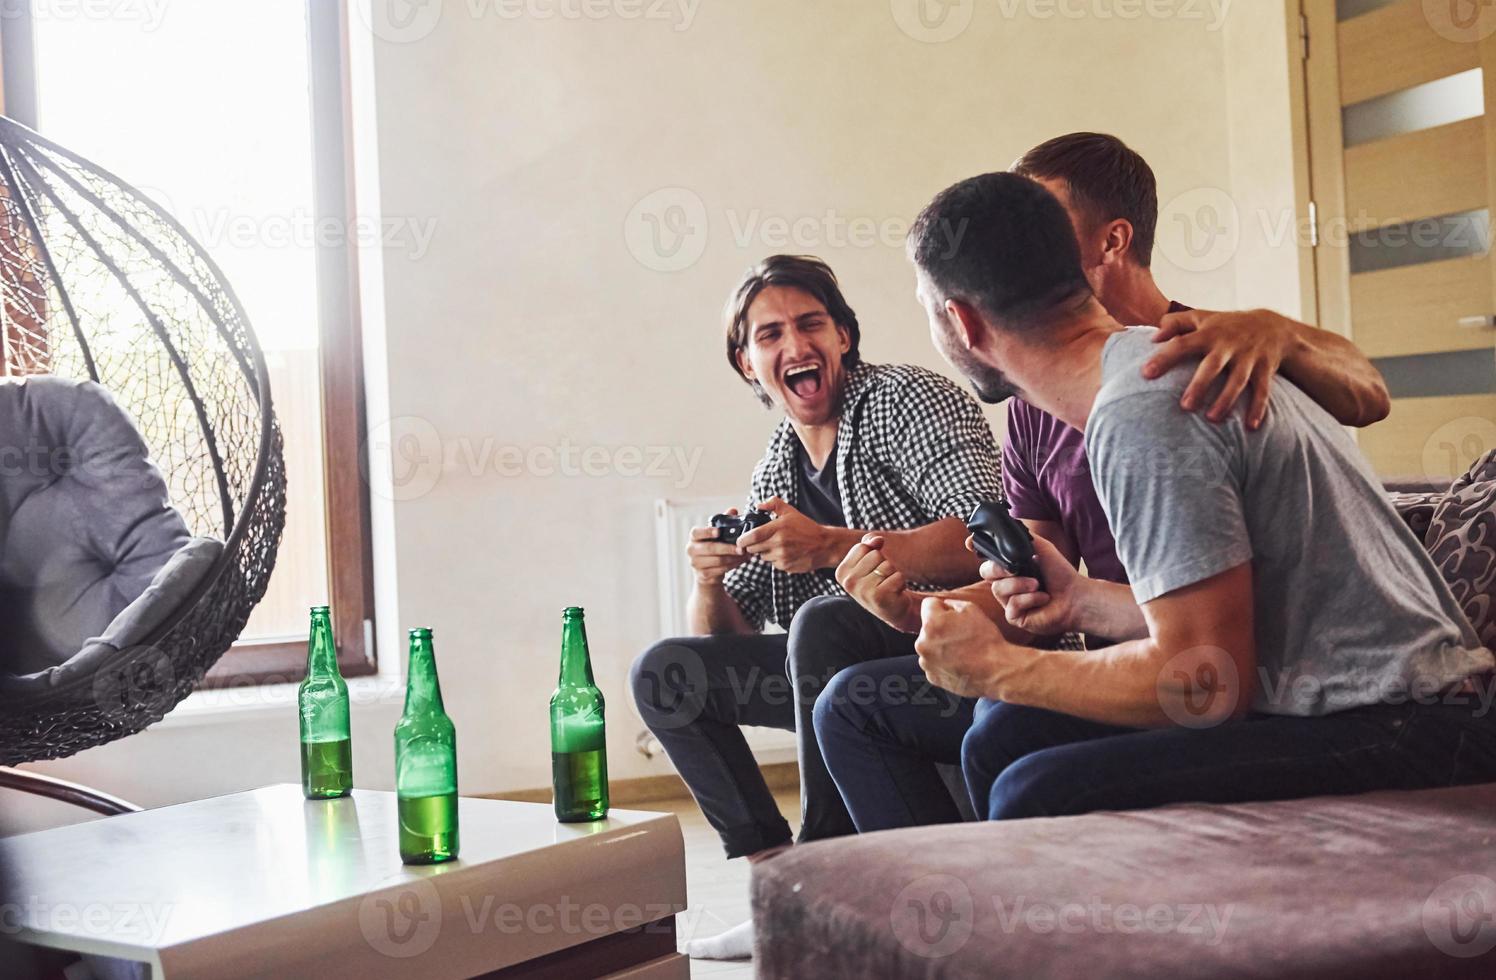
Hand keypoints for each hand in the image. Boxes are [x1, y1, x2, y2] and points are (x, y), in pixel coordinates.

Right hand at [688, 509, 748, 586]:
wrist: (706, 572)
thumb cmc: (713, 548)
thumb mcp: (716, 535)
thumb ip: (724, 522)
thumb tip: (733, 510)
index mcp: (694, 537)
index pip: (696, 532)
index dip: (707, 532)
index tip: (718, 532)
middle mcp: (691, 550)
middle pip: (710, 548)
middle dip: (728, 548)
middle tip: (742, 548)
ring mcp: (696, 564)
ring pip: (718, 561)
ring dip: (734, 558)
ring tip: (745, 554)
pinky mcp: (703, 575)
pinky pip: (721, 570)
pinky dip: (733, 565)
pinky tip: (741, 561)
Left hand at [738, 497, 839, 573]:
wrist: (824, 545)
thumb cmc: (807, 528)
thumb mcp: (791, 512)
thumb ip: (774, 505)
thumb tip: (759, 505)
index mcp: (778, 528)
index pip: (753, 536)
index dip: (743, 540)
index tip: (740, 541)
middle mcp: (779, 543)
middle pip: (754, 548)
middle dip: (753, 546)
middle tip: (759, 542)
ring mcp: (782, 556)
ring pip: (763, 557)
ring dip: (764, 552)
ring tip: (776, 546)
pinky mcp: (786, 566)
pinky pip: (773, 564)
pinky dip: (775, 559)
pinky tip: (784, 553)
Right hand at [836, 533, 918, 632]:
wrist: (893, 609)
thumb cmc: (880, 582)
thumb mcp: (870, 561)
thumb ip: (870, 545)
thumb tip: (878, 539)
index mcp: (841, 572)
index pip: (862, 547)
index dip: (873, 555)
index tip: (871, 571)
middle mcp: (848, 582)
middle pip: (875, 554)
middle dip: (884, 564)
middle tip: (882, 580)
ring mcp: (863, 591)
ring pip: (888, 565)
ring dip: (893, 574)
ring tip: (888, 586)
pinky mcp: (879, 597)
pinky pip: (898, 576)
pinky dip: (901, 583)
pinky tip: (895, 593)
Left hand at [915, 597, 1016, 698]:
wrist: (996, 671)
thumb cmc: (986, 641)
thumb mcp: (972, 609)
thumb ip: (952, 603)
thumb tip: (944, 605)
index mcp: (932, 623)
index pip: (928, 604)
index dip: (941, 606)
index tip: (950, 614)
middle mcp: (923, 643)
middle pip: (927, 627)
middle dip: (940, 627)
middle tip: (960, 635)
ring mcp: (926, 662)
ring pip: (929, 646)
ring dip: (939, 646)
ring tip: (961, 650)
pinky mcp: (932, 676)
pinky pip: (933, 663)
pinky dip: (942, 662)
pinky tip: (959, 662)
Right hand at [975, 532, 1079, 636]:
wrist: (1075, 597)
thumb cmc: (1060, 574)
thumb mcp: (1041, 548)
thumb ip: (1022, 537)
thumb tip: (1005, 525)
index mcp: (1009, 567)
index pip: (986, 557)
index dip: (976, 548)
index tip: (971, 543)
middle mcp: (1005, 583)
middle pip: (985, 572)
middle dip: (998, 568)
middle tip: (1015, 568)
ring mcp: (1008, 602)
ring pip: (998, 589)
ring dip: (1020, 584)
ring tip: (1038, 585)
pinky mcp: (1014, 617)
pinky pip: (1011, 606)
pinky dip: (1029, 599)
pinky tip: (1043, 599)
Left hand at [1142, 309, 1301, 429]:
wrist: (1273, 326)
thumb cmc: (1226, 325)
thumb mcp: (1201, 317)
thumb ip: (1175, 323)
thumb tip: (1152, 338)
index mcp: (1208, 334)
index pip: (1182, 344)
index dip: (1164, 358)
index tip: (1145, 373)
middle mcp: (1228, 346)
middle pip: (1212, 366)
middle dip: (1200, 385)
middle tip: (1185, 406)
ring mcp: (1248, 358)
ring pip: (1238, 381)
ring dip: (1226, 400)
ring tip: (1211, 418)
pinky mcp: (1265, 370)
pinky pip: (1263, 390)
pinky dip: (1258, 408)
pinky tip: (1250, 427)